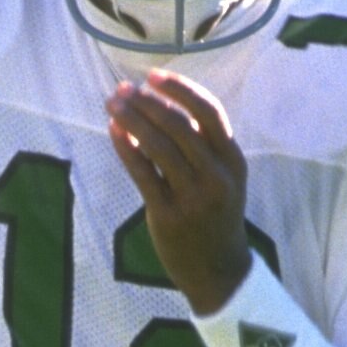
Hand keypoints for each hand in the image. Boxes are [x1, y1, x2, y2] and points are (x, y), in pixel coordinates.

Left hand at [105, 69, 252, 314]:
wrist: (219, 271)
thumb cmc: (216, 216)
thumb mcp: (223, 179)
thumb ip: (201, 146)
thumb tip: (158, 106)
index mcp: (234, 160)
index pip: (209, 111)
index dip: (180, 88)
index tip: (153, 76)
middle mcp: (217, 175)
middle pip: (179, 124)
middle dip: (146, 102)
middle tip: (122, 89)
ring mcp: (193, 196)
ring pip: (158, 145)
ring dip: (132, 119)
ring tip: (112, 104)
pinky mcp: (168, 214)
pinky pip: (142, 172)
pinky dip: (125, 148)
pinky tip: (113, 131)